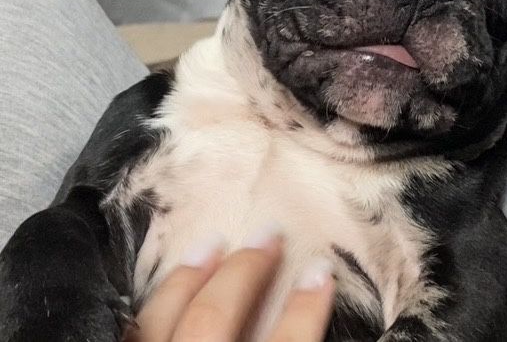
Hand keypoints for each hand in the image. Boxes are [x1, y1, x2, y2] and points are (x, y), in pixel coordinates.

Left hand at [127, 229, 334, 341]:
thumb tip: (314, 325)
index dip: (307, 306)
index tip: (321, 271)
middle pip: (216, 315)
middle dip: (245, 269)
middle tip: (270, 234)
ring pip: (160, 319)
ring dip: (188, 279)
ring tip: (211, 245)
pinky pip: (125, 334)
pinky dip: (142, 310)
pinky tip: (157, 294)